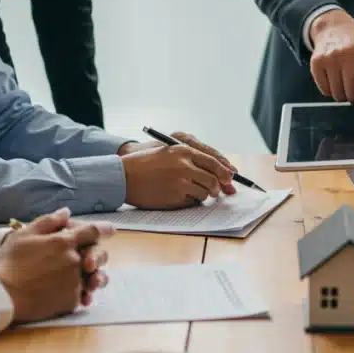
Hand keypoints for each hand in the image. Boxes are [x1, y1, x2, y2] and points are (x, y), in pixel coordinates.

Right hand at [0, 208, 105, 323]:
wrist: (0, 295)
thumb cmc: (8, 262)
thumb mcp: (24, 234)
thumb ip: (48, 222)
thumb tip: (66, 212)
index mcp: (64, 242)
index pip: (93, 231)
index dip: (104, 229)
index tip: (112, 230)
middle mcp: (74, 261)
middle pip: (99, 255)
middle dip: (98, 255)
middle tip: (91, 258)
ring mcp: (74, 282)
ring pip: (92, 277)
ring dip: (91, 276)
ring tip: (83, 278)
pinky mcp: (70, 301)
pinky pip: (82, 295)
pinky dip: (79, 293)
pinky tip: (69, 293)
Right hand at [121, 135, 236, 208]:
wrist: (123, 176)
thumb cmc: (145, 163)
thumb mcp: (168, 152)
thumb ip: (190, 159)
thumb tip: (216, 172)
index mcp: (183, 150)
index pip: (214, 161)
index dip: (225, 171)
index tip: (231, 179)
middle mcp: (184, 165)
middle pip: (214, 179)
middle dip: (219, 187)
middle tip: (218, 191)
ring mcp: (180, 182)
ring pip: (205, 192)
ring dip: (204, 195)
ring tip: (193, 192)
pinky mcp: (175, 197)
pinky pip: (193, 202)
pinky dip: (191, 201)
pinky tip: (180, 196)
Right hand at [309, 9, 353, 109]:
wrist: (333, 27)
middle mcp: (347, 52)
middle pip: (353, 91)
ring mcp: (330, 57)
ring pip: (338, 94)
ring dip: (346, 97)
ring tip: (349, 87)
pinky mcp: (316, 62)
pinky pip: (325, 91)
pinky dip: (332, 92)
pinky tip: (336, 81)